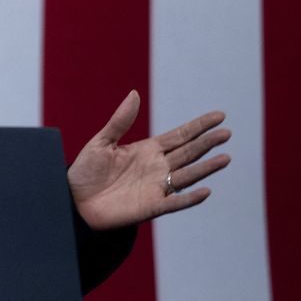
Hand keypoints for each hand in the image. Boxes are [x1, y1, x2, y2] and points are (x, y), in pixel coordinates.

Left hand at [68, 90, 230, 230]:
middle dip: (207, 143)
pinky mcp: (151, 207)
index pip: (180, 135)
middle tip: (226, 132)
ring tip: (225, 158)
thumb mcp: (101, 142)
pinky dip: (189, 198)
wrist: (74, 200)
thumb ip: (120, 121)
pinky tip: (205, 191)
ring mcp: (156, 187)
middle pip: (188, 153)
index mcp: (147, 150)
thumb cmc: (86, 171)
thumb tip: (134, 94)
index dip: (199, 126)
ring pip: (187, 176)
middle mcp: (157, 167)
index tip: (220, 116)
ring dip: (205, 168)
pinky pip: (174, 202)